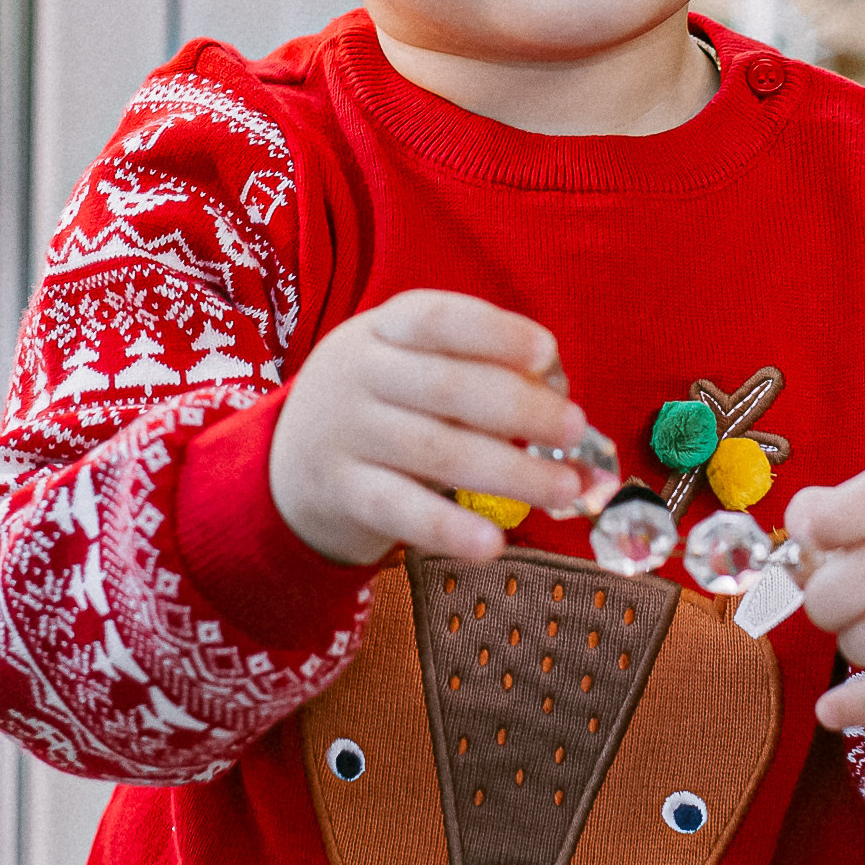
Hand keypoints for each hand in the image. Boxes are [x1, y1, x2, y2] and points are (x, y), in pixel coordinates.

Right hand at [270, 291, 591, 567]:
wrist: (290, 463)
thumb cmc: (385, 404)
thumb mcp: (411, 366)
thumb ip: (478, 370)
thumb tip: (559, 391)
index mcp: (384, 329)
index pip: (439, 320)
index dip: (496, 333)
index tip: (548, 353)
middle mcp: (359, 374)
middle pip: (448, 388)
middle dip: (522, 409)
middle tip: (575, 428)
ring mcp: (347, 435)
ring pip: (437, 452)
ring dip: (512, 472)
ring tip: (566, 489)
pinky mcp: (342, 493)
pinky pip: (401, 510)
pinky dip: (450, 528)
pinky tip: (495, 544)